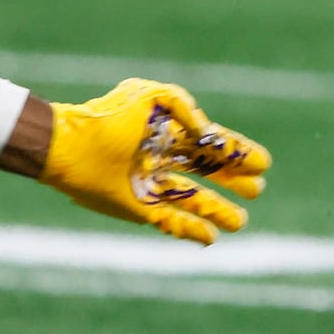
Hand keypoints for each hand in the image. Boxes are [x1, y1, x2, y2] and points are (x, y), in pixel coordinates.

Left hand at [39, 80, 269, 243]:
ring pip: (194, 201)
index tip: (262, 164)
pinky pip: (173, 222)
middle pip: (208, 173)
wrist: (70, 146)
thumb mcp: (151, 95)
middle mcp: (164, 159)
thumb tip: (206, 134)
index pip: (212, 145)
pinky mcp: (140, 209)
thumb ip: (185, 106)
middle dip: (233, 181)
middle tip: (258, 189)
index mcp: (170, 133)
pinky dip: (192, 230)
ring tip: (240, 221)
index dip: (238, 154)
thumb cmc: (109, 117)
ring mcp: (153, 186)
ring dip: (218, 211)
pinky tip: (211, 239)